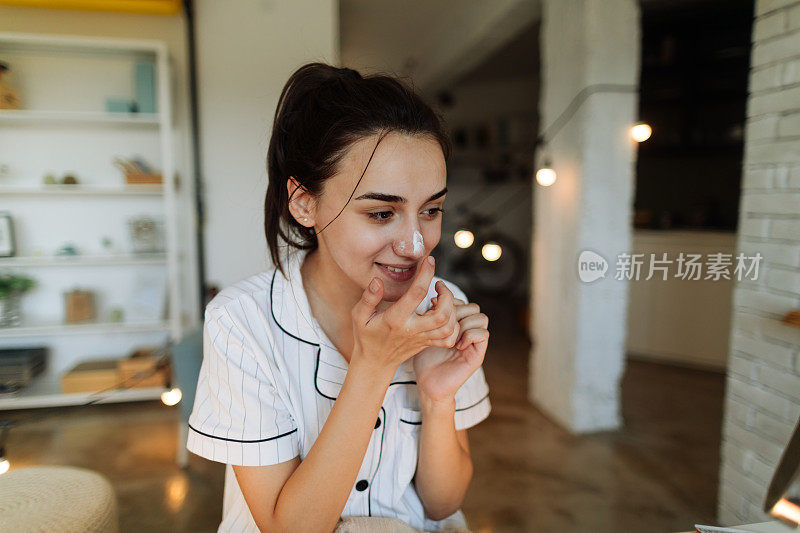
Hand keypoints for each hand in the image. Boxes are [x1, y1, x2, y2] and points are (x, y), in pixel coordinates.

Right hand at [350, 256, 460, 375]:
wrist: (375, 364)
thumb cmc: (366, 336)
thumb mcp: (359, 316)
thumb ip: (368, 298)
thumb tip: (377, 280)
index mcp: (395, 319)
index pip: (416, 293)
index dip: (426, 274)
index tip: (429, 260)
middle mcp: (412, 330)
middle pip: (442, 314)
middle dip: (447, 295)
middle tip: (439, 284)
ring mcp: (422, 339)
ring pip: (449, 327)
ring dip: (452, 309)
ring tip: (442, 298)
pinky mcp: (427, 344)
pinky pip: (449, 338)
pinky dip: (454, 325)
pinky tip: (445, 314)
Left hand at [412, 287, 488, 402]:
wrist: (427, 385)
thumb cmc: (424, 359)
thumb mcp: (425, 331)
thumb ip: (432, 314)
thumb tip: (435, 297)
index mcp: (458, 325)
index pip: (463, 302)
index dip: (450, 301)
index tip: (433, 306)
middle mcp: (468, 332)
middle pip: (474, 307)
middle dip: (457, 311)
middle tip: (442, 324)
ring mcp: (474, 343)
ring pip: (481, 317)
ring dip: (464, 322)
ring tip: (450, 335)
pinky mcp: (477, 355)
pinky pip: (483, 334)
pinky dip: (470, 335)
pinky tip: (456, 344)